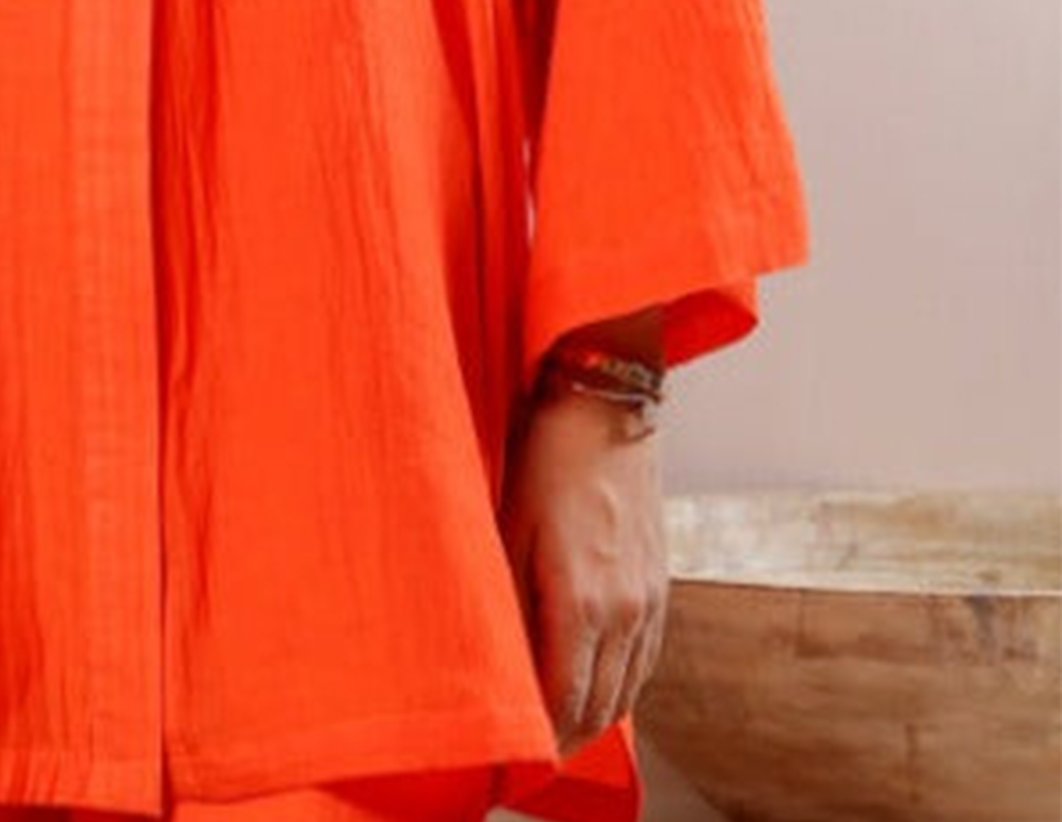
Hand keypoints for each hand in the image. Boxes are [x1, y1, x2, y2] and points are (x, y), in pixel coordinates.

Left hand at [499, 382, 668, 754]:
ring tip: (563, 732)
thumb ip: (508, 600)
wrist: (606, 408)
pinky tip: (602, 689)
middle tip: (535, 753)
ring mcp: (647, 599)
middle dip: (566, 737)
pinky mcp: (660, 584)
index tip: (516, 752)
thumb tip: (501, 660)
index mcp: (579, 599)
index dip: (540, 736)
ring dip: (596, 718)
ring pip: (625, 689)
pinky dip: (623, 686)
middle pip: (597, 706)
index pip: (562, 700)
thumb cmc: (544, 459)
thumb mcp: (507, 526)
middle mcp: (621, 610)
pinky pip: (646, 658)